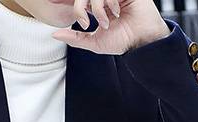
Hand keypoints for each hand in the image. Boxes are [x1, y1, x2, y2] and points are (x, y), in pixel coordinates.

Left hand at [51, 0, 170, 54]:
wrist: (142, 41)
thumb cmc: (123, 42)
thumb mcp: (94, 42)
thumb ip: (75, 38)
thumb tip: (55, 34)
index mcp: (99, 8)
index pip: (81, 1)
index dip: (77, 8)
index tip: (81, 22)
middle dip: (81, 8)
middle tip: (86, 22)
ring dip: (97, 8)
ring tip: (106, 22)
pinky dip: (109, 1)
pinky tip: (116, 12)